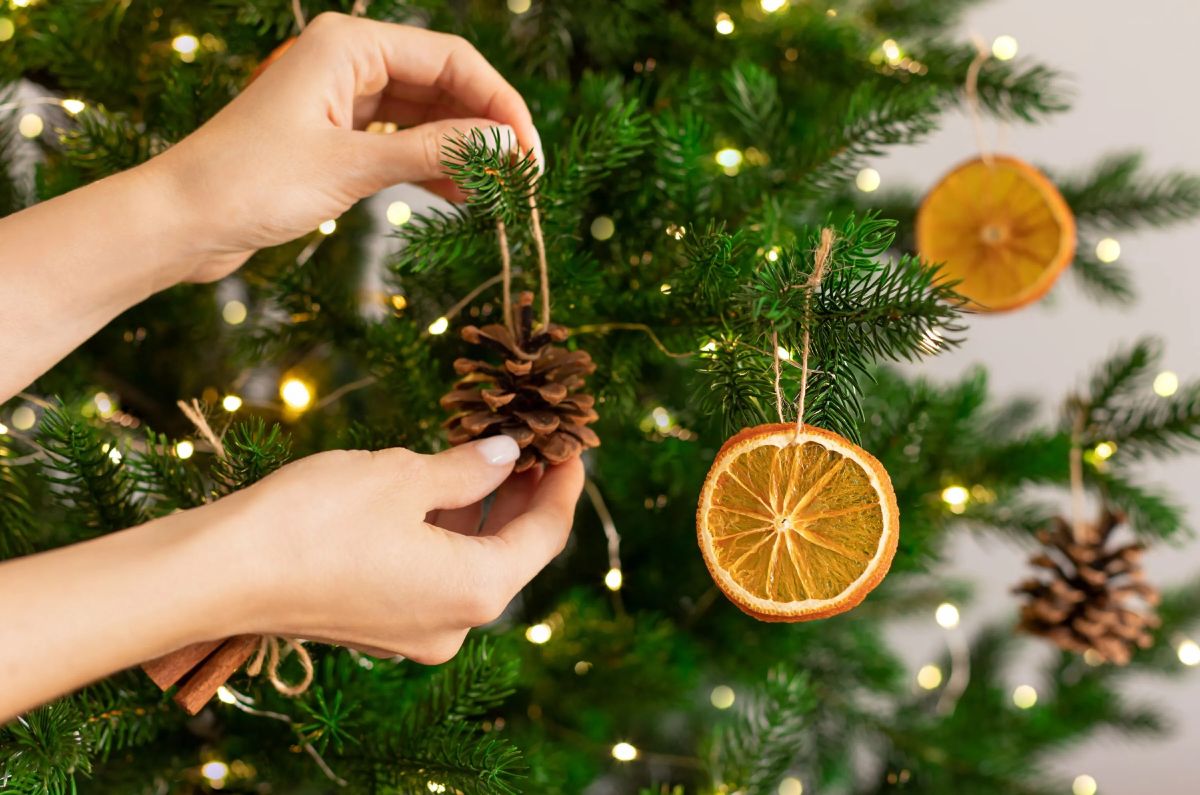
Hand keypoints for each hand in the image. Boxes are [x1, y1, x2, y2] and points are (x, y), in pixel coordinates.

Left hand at [153, 13, 540, 282]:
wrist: (183, 222)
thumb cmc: (250, 182)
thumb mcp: (352, 166)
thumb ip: (434, 151)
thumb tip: (506, 146)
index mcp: (350, 45)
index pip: (452, 59)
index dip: (500, 105)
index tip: (529, 154)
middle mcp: (350, 62)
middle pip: (444, 85)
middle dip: (485, 129)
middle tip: (522, 179)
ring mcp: (344, 100)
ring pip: (427, 116)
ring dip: (463, 152)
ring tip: (496, 193)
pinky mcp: (337, 138)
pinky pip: (403, 143)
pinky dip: (432, 167)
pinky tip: (460, 196)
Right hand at [213, 437, 582, 663]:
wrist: (217, 574)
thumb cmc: (317, 520)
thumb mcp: (404, 476)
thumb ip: (469, 468)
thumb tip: (505, 455)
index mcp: (475, 590)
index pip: (545, 536)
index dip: (563, 485)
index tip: (571, 444)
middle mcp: (452, 624)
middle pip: (509, 551)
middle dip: (520, 493)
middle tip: (528, 437)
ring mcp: (412, 631)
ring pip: (466, 559)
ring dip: (478, 508)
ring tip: (484, 448)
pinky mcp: (375, 624)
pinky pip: (429, 572)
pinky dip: (441, 530)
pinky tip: (436, 484)